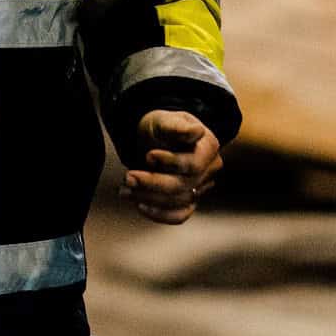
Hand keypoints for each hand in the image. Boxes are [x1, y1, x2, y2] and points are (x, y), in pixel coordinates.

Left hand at [122, 109, 221, 224]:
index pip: (193, 164)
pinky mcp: (189, 202)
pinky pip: (179, 215)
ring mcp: (201, 187)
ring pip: (178, 202)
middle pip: (184, 185)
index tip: (148, 155)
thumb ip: (176, 126)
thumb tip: (195, 131)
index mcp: (208, 146)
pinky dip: (159, 214)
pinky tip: (140, 205)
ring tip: (126, 189)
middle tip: (128, 177)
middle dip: (152, 183)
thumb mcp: (164, 120)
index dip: (171, 162)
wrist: (153, 141)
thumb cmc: (160, 128)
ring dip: (149, 198)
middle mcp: (209, 169)